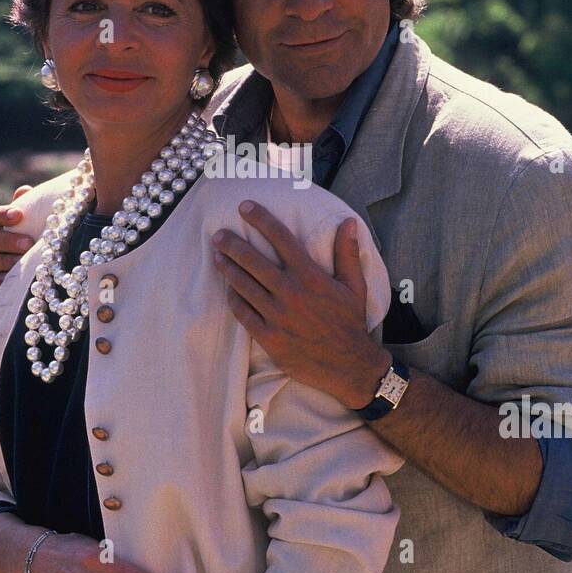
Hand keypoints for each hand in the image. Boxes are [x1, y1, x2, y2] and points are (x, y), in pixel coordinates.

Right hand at [0, 185, 34, 319]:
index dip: (1, 215)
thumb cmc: (17, 272)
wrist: (8, 311)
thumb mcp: (23, 246)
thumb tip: (23, 189)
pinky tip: (6, 281)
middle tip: (28, 244)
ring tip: (21, 263)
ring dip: (1, 260)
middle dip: (5, 240)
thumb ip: (21, 220)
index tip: (20, 215)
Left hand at [212, 201, 390, 409]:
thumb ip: (347, 253)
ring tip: (217, 256)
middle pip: (253, 260)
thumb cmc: (350, 322)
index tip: (245, 206)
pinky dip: (234, 299)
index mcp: (310, 276)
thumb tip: (349, 222)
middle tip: (218, 234)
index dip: (261, 219)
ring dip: (227, 268)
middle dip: (232, 244)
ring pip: (243, 285)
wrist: (349, 366)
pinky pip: (243, 313)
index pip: (281, 239)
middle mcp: (290, 293)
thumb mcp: (354, 286)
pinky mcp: (269, 337)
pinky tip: (229, 289)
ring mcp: (277, 316)